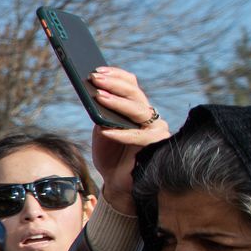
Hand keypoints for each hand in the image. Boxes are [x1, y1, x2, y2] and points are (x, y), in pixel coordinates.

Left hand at [87, 67, 167, 214]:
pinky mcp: (156, 146)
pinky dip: (119, 133)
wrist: (117, 182)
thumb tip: (93, 94)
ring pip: (139, 110)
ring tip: (99, 97)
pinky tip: (104, 130)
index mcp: (137, 108)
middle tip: (95, 78)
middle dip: (114, 84)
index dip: (116, 75)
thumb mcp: (101, 130)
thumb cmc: (110, 154)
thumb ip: (101, 114)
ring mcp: (156, 130)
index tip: (97, 69)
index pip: (132, 85)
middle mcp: (150, 116)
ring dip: (118, 102)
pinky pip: (137, 137)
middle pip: (136, 94)